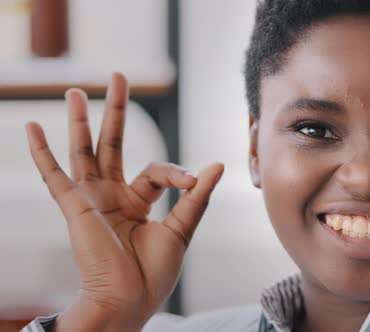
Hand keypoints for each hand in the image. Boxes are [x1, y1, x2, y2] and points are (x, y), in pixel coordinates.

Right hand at [25, 73, 223, 330]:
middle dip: (116, 110)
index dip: (178, 172)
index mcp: (137, 201)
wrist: (130, 301)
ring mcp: (91, 199)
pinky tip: (33, 126)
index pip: (156, 170)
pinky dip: (42, 153)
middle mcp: (112, 196)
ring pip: (84, 150)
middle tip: (119, 77)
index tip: (193, 183)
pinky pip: (54, 176)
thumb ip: (196, 196)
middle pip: (113, 143)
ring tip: (76, 90)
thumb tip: (218, 163)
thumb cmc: (153, 274)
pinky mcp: (75, 208)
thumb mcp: (182, 230)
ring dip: (79, 120)